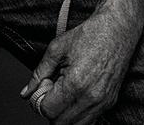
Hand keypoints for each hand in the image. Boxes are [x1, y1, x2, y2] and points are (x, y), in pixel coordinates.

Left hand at [21, 8, 141, 123]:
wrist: (117, 29)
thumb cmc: (90, 34)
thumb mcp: (57, 48)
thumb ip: (39, 73)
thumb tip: (26, 92)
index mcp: (75, 83)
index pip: (49, 111)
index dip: (39, 101)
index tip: (42, 89)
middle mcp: (91, 97)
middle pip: (61, 123)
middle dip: (51, 110)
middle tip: (51, 91)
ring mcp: (102, 102)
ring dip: (64, 115)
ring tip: (63, 93)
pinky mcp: (110, 102)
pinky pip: (90, 121)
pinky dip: (78, 114)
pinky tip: (75, 96)